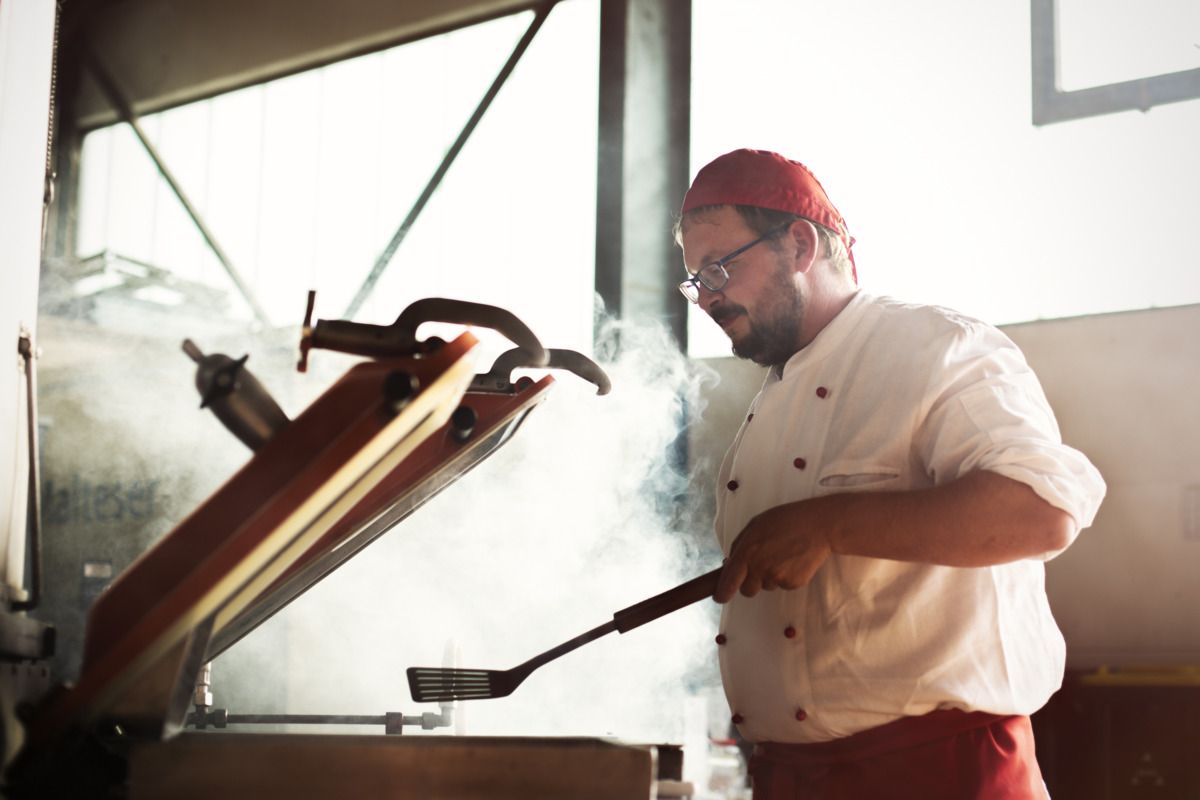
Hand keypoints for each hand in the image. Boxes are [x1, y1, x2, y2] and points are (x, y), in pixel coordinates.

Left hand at [715, 500, 834, 602]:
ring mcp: (777, 578)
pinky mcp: (793, 583)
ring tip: (782, 555)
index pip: (729, 581)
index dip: (723, 592)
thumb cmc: (785, 520)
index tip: (720, 598)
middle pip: (747, 590)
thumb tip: (730, 564)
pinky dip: (786, 576)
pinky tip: (793, 560)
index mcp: (747, 552)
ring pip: (766, 586)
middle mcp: (759, 568)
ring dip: (769, 576)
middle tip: (761, 566)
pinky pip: (783, 585)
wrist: (818, 526)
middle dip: (750, 583)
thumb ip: (741, 545)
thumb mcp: (755, 525)